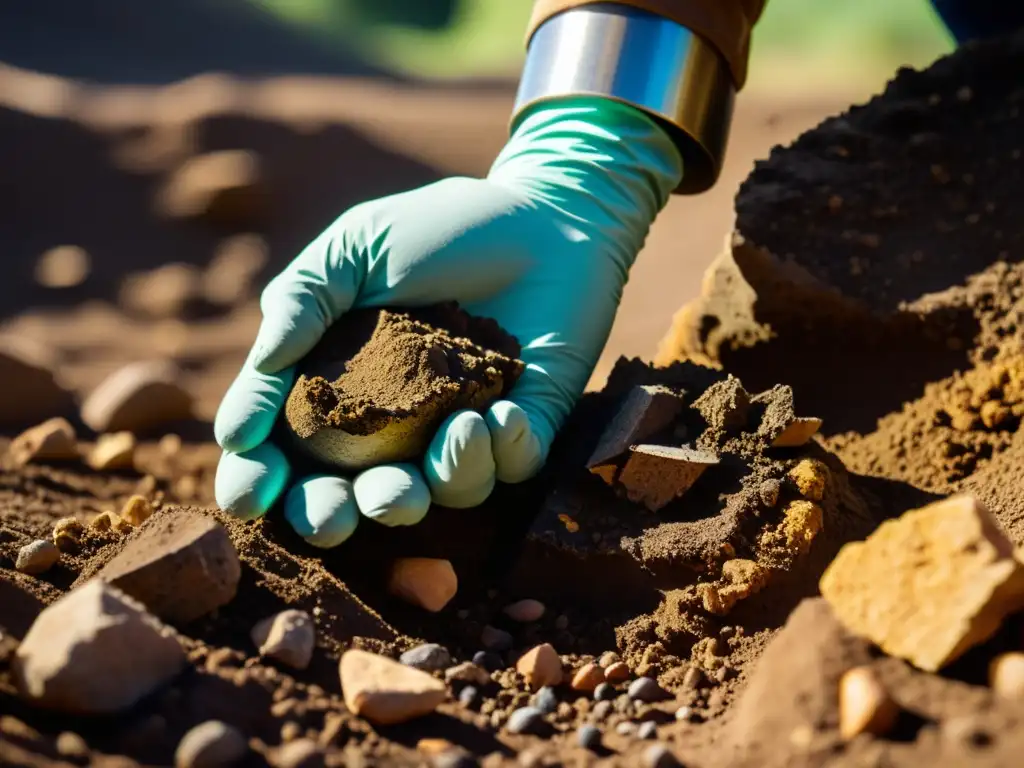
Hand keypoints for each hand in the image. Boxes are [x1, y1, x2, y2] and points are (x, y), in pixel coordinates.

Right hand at [213, 97, 681, 546]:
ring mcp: (459, 433)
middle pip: (349, 496)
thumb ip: (302, 299)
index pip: (284, 448)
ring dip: (439, 480)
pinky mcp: (525, 429)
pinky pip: (510, 468)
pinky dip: (505, 452)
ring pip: (437, 495)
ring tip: (460, 427)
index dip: (258, 477)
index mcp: (339, 386)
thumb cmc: (441, 228)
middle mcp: (394, 425)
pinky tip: (503, 413)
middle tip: (333, 515)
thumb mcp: (356, 248)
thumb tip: (261, 364)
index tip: (250, 492)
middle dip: (332, 516)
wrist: (544, 216)